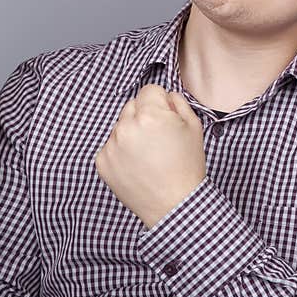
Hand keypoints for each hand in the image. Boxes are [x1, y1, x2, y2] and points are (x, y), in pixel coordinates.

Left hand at [95, 84, 205, 228]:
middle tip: (158, 140)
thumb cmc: (187, 166)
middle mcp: (126, 127)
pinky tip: (137, 166)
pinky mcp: (102, 162)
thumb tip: (165, 96)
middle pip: (132, 106)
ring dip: (132, 134)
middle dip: (144, 117)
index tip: (166, 118)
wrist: (175, 205)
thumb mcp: (194, 126)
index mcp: (150, 115)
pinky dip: (121, 153)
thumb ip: (178, 102)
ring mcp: (111, 146)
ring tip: (149, 156)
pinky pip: (111, 146)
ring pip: (120, 126)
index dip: (160, 103)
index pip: (149, 90)